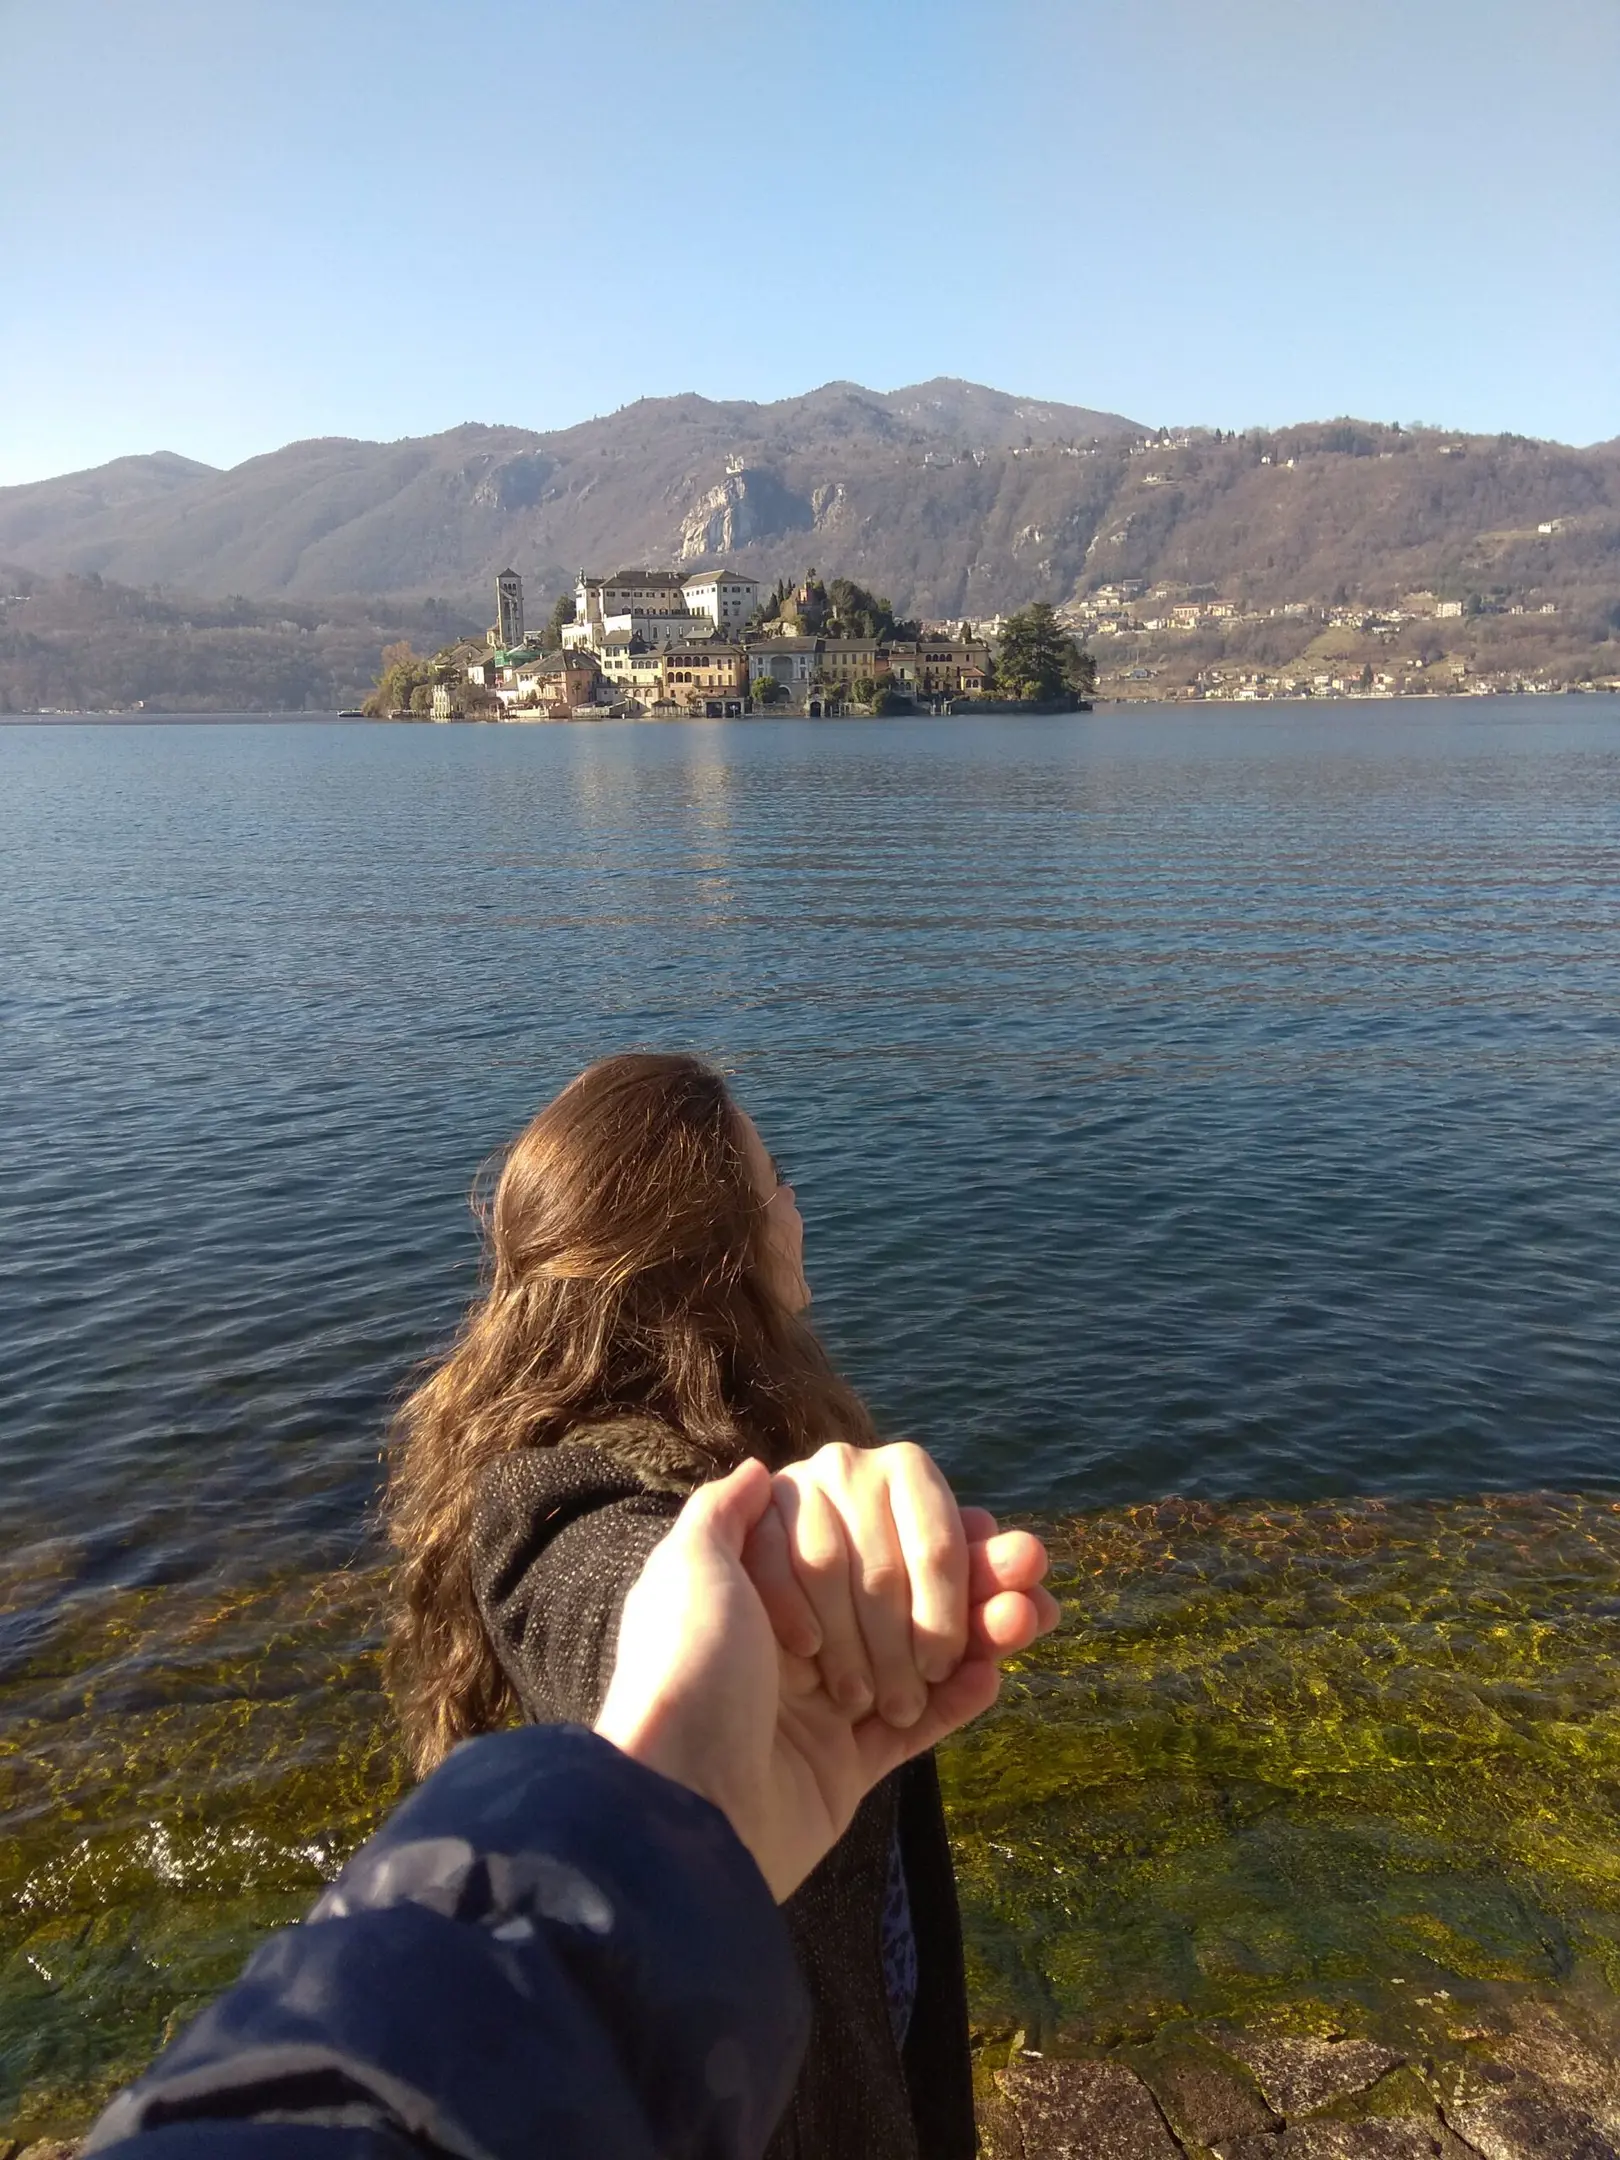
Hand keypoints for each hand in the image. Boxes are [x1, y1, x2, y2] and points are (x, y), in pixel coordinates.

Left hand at [594, 1460, 1019, 1900]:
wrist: (681, 1803)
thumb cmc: (686, 1673)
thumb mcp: (687, 1572)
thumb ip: (726, 1515)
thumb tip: (758, 1469)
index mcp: (764, 1587)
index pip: (864, 1538)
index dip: (926, 1534)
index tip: (982, 1526)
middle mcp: (796, 1637)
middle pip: (902, 1592)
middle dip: (969, 1578)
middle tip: (1030, 1564)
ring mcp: (825, 1703)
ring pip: (921, 1654)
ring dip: (982, 1630)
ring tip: (1034, 1614)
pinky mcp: (847, 1767)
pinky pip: (919, 1727)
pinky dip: (961, 1698)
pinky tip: (996, 1671)